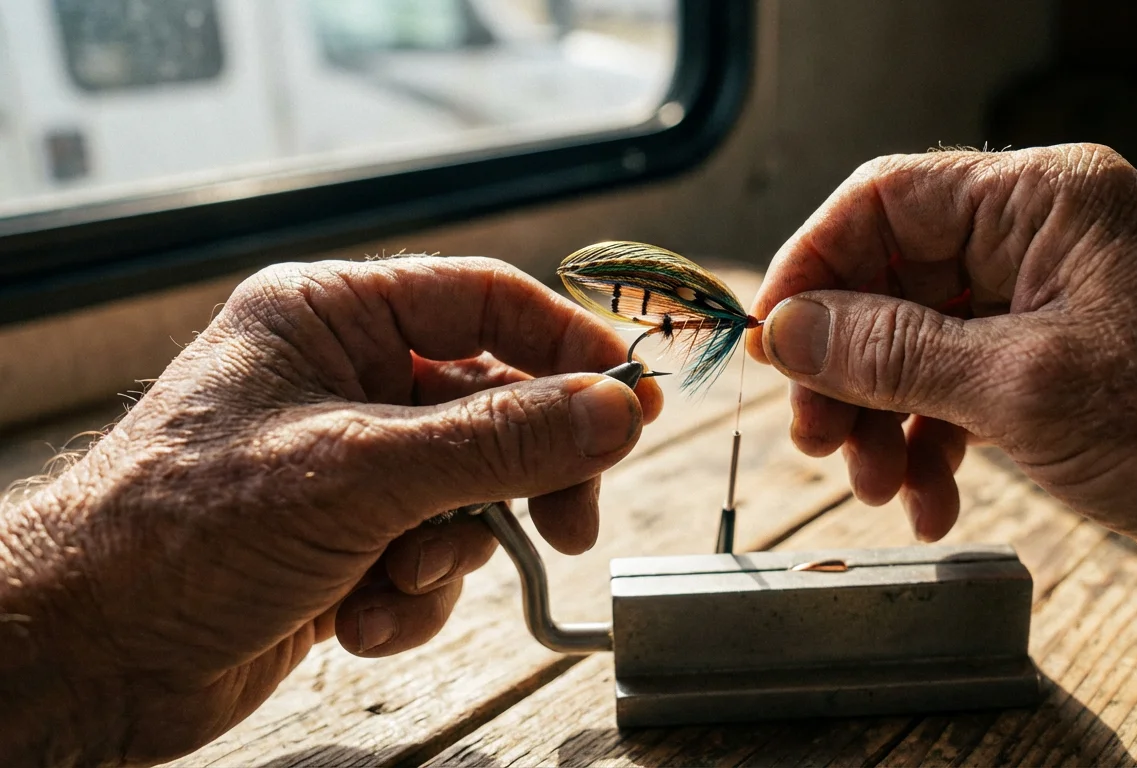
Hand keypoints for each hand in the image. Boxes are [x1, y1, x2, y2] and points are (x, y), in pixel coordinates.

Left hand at [0, 257, 661, 765]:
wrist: (83, 659)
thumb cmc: (177, 537)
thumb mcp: (360, 473)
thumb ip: (501, 440)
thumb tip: (615, 409)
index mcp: (332, 317)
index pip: (486, 301)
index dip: (570, 346)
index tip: (636, 399)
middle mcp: (344, 379)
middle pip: (495, 404)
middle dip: (527, 473)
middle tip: (572, 521)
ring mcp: (347, 463)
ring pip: (471, 490)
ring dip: (454, 549)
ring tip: (404, 579)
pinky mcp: (346, 538)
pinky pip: (432, 553)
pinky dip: (413, 597)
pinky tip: (361, 620)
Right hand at [746, 144, 1136, 641]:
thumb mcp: (1019, 387)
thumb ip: (891, 353)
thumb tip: (790, 332)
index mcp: (1041, 202)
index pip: (884, 201)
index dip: (812, 266)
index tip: (772, 340)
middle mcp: (1040, 241)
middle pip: (891, 282)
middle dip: (847, 367)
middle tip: (815, 437)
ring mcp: (1046, 306)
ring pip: (916, 345)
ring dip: (883, 419)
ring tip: (876, 486)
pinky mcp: (1053, 367)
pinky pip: (957, 390)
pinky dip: (932, 444)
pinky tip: (929, 500)